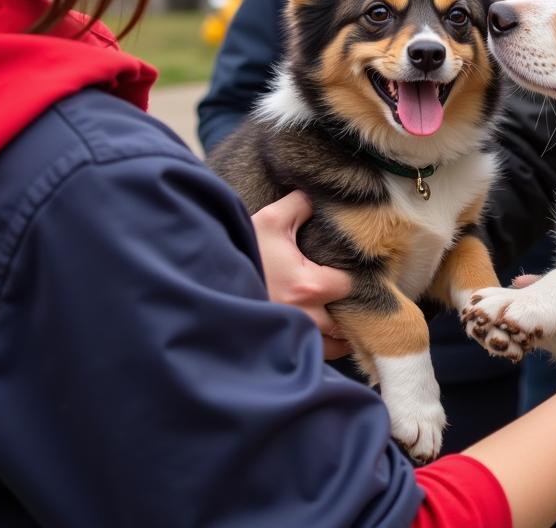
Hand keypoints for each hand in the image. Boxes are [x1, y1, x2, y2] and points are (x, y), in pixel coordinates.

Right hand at [251, 191, 353, 360]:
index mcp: (308, 286)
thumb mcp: (269, 221)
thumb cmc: (240, 251)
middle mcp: (306, 317)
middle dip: (348, 309)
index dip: (349, 276)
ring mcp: (293, 337)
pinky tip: (315, 331)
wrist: (205, 282)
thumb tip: (316, 197)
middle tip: (341, 295)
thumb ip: (300, 205)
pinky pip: (314, 357)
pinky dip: (320, 346)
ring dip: (337, 333)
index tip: (339, 269)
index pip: (350, 285)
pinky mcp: (280, 350)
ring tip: (332, 315)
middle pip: (347, 322)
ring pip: (334, 346)